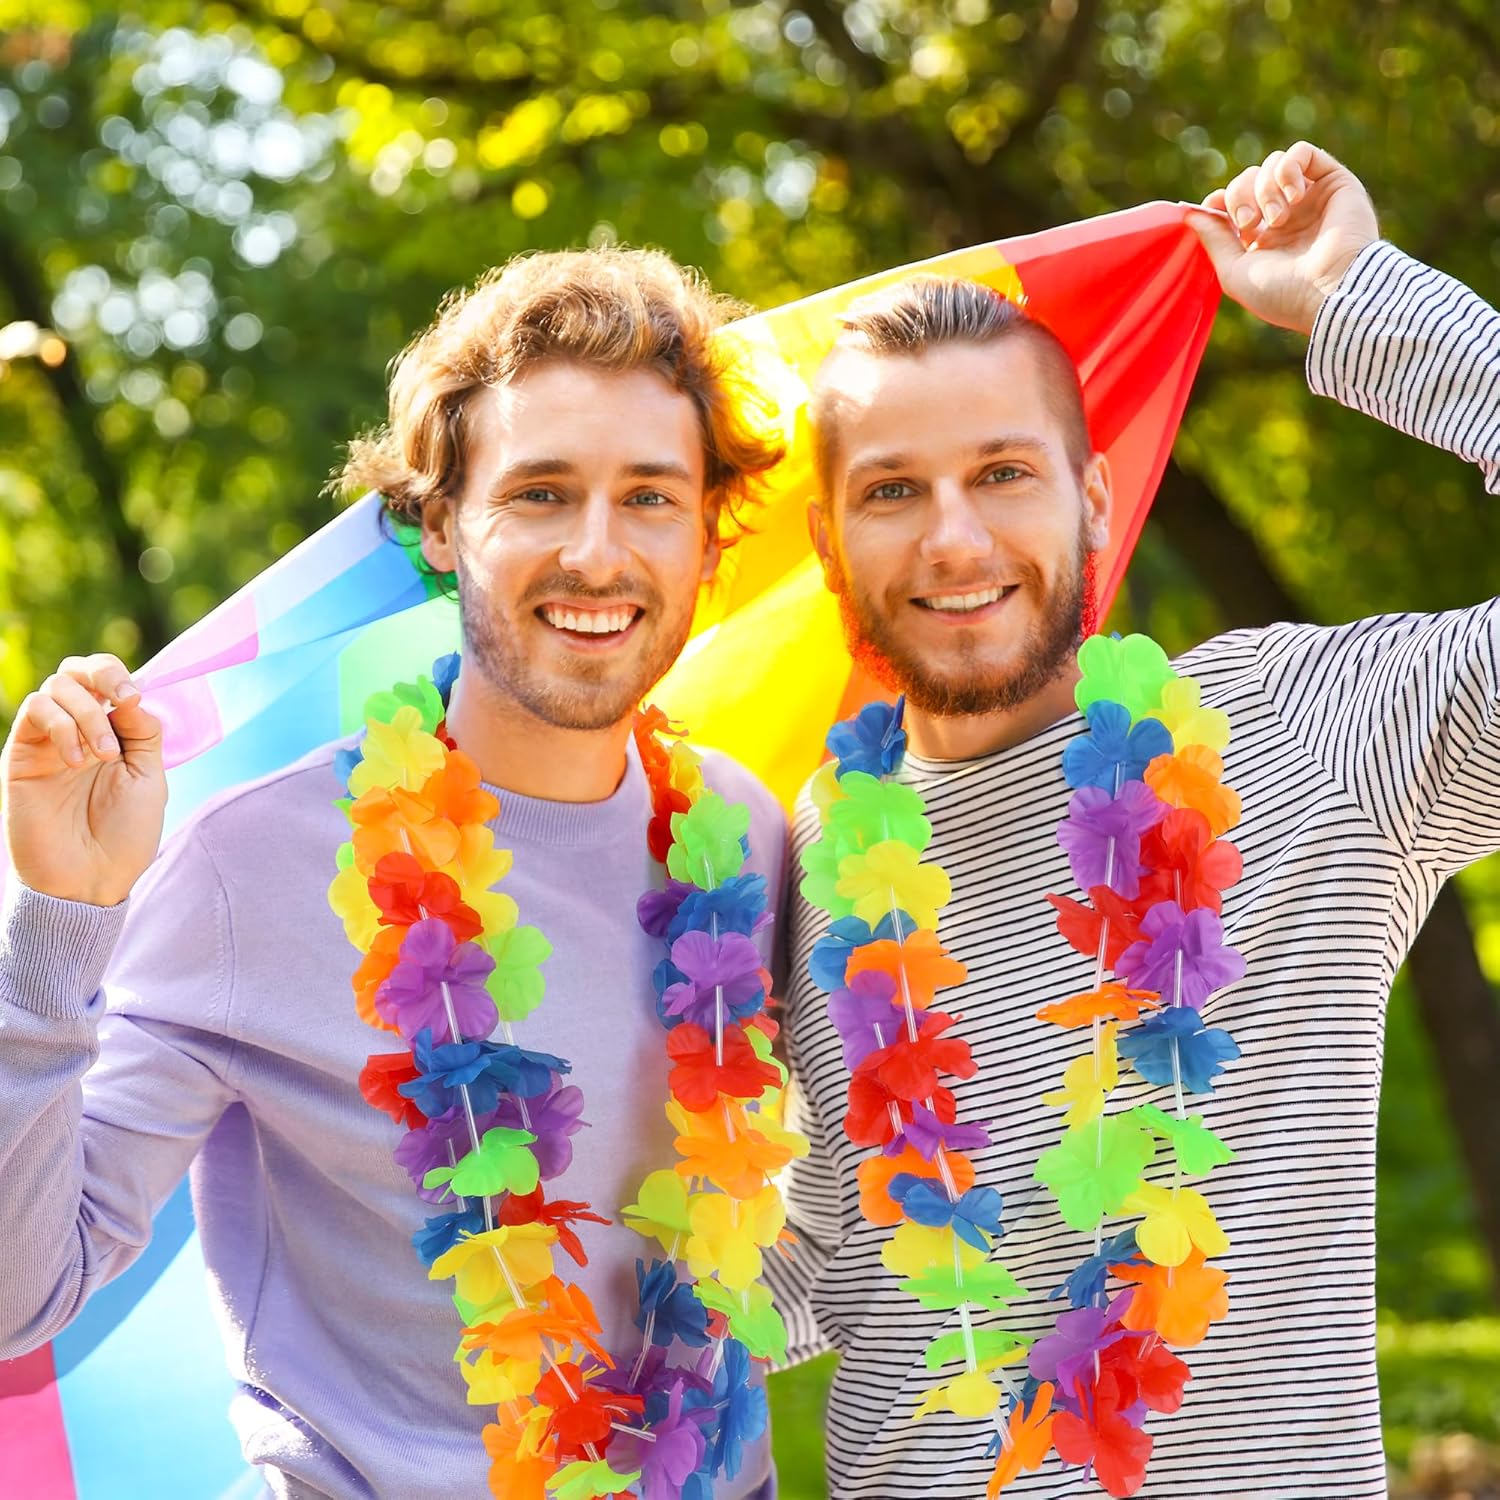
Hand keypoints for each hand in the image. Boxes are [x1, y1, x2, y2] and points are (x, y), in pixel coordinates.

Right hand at [2, 654, 165, 905]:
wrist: (90, 880)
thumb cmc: (123, 836)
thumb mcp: (148, 778)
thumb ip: (143, 732)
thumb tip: (132, 693)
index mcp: (112, 733)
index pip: (107, 680)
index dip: (119, 675)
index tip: (135, 697)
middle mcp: (78, 730)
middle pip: (76, 671)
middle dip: (102, 674)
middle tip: (121, 700)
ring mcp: (48, 741)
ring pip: (56, 687)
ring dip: (87, 713)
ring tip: (103, 756)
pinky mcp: (21, 756)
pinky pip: (34, 712)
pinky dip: (61, 725)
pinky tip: (77, 760)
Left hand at [1188, 141, 1379, 335]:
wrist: (1331, 291)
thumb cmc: (1284, 293)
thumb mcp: (1234, 272)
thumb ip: (1213, 239)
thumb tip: (1189, 213)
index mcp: (1263, 239)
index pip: (1233, 202)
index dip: (1220, 200)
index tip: (1213, 207)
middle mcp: (1288, 216)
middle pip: (1248, 179)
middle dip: (1240, 196)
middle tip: (1249, 223)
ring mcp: (1310, 198)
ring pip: (1272, 165)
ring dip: (1265, 189)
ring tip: (1278, 219)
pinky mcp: (1334, 182)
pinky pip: (1302, 152)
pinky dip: (1288, 168)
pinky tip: (1294, 196)